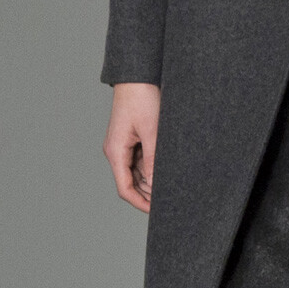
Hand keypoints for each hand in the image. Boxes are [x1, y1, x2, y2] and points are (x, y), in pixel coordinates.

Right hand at [104, 82, 160, 213]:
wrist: (138, 76)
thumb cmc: (142, 99)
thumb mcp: (152, 131)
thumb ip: (152, 160)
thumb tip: (154, 185)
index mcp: (116, 152)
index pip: (125, 188)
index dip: (140, 202)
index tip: (157, 211)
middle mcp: (117, 151)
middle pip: (131, 183)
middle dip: (148, 194)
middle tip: (170, 201)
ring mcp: (124, 146)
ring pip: (137, 172)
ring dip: (152, 181)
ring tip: (172, 187)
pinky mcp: (132, 139)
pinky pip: (141, 160)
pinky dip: (153, 168)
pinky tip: (168, 170)